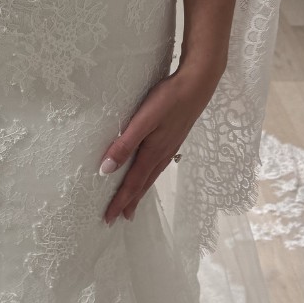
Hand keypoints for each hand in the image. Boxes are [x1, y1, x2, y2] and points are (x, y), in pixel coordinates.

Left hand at [98, 65, 219, 223]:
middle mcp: (162, 154)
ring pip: (151, 175)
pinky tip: (149, 170)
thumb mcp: (142, 121)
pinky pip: (158, 165)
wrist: (198, 83)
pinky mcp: (173, 138)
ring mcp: (170, 147)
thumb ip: (124, 145)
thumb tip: (105, 169)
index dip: (119, 201)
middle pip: (143, 184)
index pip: (132, 184)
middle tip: (120, 217)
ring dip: (140, 190)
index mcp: (153, 153)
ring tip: (133, 201)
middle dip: (130, 201)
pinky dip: (149, 175)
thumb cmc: (168, 99)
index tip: (108, 218)